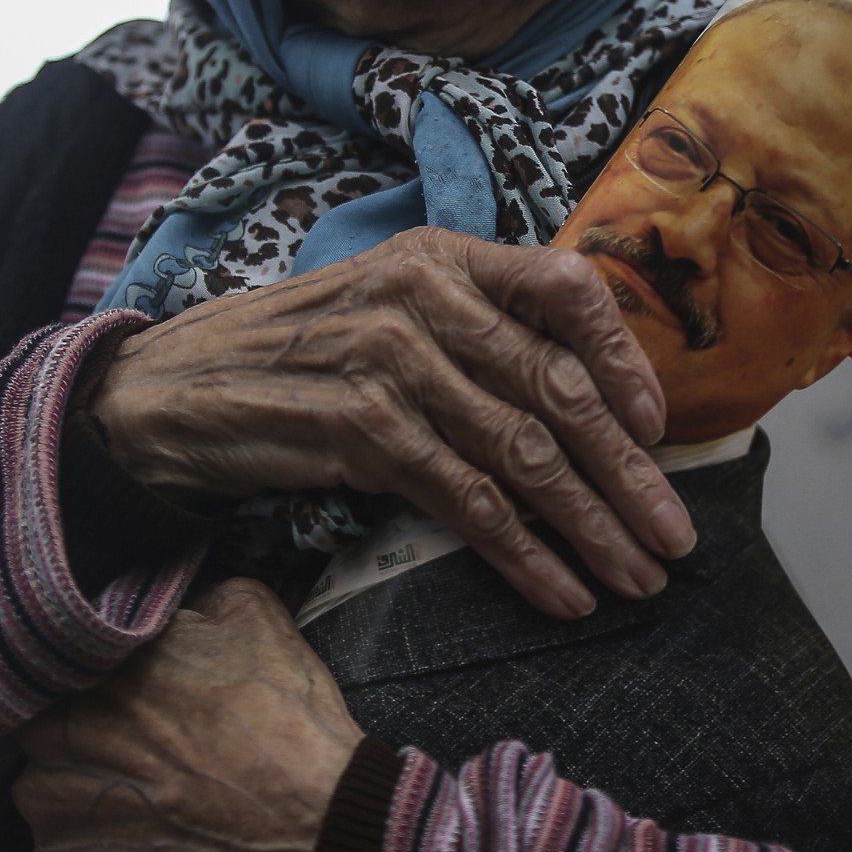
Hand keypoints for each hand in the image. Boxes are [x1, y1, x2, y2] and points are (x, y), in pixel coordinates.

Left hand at [13, 580, 360, 851]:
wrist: (306, 826)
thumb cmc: (283, 722)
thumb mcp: (255, 617)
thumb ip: (196, 597)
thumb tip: (179, 605)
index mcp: (98, 660)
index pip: (67, 654)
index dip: (96, 671)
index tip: (128, 687)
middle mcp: (59, 722)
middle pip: (44, 720)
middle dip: (78, 728)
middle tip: (132, 743)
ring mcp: (52, 797)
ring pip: (41, 784)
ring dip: (75, 786)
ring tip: (138, 795)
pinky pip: (57, 846)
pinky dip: (90, 846)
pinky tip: (141, 840)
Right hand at [88, 227, 695, 618]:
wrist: (176, 388)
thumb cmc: (294, 354)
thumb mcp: (384, 309)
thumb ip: (471, 328)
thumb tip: (575, 397)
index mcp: (442, 258)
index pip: (565, 287)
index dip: (625, 357)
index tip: (658, 426)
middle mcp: (424, 299)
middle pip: (559, 389)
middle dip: (629, 475)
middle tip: (675, 538)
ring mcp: (394, 362)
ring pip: (524, 454)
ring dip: (592, 526)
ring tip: (637, 578)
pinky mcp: (364, 431)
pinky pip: (469, 503)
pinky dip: (524, 556)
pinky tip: (561, 593)